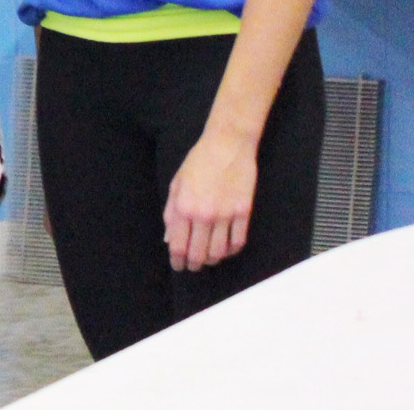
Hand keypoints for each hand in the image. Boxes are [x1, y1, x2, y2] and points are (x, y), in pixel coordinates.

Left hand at [165, 127, 259, 271]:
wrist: (227, 146)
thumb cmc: (198, 162)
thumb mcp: (177, 184)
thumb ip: (171, 212)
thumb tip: (169, 238)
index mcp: (184, 208)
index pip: (179, 245)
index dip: (177, 260)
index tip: (178, 266)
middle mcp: (204, 215)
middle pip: (199, 253)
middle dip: (194, 265)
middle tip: (193, 267)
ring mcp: (226, 215)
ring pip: (219, 252)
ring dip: (212, 259)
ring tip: (208, 258)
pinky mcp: (244, 213)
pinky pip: (238, 242)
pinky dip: (231, 250)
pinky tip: (226, 249)